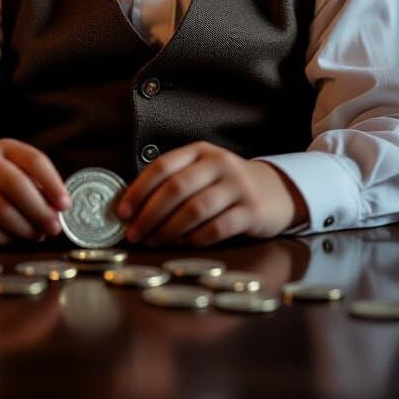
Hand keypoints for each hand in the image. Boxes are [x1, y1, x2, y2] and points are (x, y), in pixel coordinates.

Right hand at [0, 138, 69, 243]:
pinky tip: (14, 239)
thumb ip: (37, 185)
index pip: (34, 160)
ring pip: (0, 209)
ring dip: (24, 228)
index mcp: (5, 148)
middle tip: (54, 227)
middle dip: (39, 210)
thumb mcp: (15, 169)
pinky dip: (4, 238)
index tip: (65, 205)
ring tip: (37, 235)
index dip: (52, 183)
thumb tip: (58, 211)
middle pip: (15, 185)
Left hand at [117, 142, 307, 246]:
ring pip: (195, 209)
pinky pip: (218, 228)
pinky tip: (183, 246)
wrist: (275, 190)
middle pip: (176, 188)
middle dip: (149, 214)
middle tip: (134, 235)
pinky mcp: (252, 211)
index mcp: (200, 151)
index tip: (122, 212)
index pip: (162, 166)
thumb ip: (173, 183)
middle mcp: (219, 164)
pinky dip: (195, 239)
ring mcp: (237, 186)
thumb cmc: (225, 185)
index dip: (139, 190)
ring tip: (154, 242)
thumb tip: (132, 209)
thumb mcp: (202, 172)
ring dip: (169, 230)